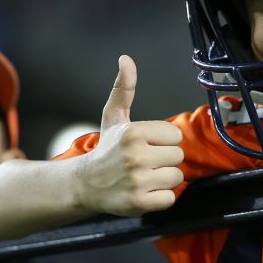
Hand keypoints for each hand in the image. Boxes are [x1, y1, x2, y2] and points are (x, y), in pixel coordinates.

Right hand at [73, 55, 184, 216]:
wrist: (84, 184)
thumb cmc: (106, 149)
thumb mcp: (113, 116)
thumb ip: (124, 88)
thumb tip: (126, 59)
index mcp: (133, 132)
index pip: (176, 136)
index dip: (163, 141)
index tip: (146, 145)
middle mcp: (135, 156)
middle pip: (178, 156)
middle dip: (164, 159)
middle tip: (143, 162)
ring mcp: (137, 181)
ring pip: (176, 177)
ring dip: (163, 179)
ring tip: (143, 176)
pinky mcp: (139, 203)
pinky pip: (170, 198)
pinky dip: (160, 197)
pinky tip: (143, 191)